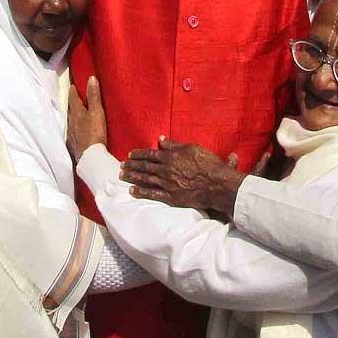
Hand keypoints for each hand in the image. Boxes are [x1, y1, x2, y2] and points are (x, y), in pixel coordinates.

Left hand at [66, 77, 107, 160]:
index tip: (73, 85)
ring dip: (74, 116)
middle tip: (76, 97)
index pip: (73, 98)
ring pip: (71, 121)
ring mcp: (71, 134)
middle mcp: (71, 122)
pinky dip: (76, 129)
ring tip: (79, 113)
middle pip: (71, 109)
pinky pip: (73, 133)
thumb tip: (91, 79)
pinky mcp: (73, 144)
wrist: (90, 157)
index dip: (73, 90)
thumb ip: (94, 96)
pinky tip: (79, 132)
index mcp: (76, 113)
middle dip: (73, 103)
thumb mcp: (97, 112)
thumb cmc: (94, 133)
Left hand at [121, 138, 247, 215]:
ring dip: (132, 177)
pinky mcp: (170, 197)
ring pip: (145, 179)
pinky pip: (152, 194)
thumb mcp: (192, 148)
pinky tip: (132, 190)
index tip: (129, 154)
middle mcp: (165, 169)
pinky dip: (140, 192)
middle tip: (121, 165)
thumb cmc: (207, 164)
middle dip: (131, 165)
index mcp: (170, 156)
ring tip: (122, 175)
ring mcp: (166, 184)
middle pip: (144, 167)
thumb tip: (161, 139)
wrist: (216, 184)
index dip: (138, 154)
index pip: (150, 154)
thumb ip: (175, 145)